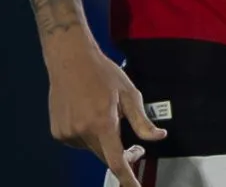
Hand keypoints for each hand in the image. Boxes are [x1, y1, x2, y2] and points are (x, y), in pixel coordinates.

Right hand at [44, 32, 166, 186]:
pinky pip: (79, 142)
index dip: (127, 178)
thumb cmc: (104, 74)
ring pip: (92, 149)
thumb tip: (158, 137)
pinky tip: (89, 116)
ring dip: (104, 141)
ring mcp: (66, 133)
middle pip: (105, 156)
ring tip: (105, 115)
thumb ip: (143, 121)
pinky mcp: (57, 132)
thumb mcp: (130, 94)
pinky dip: (89, 136)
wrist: (70, 61)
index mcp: (103, 123)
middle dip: (122, 156)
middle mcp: (82, 132)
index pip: (116, 160)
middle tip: (136, 148)